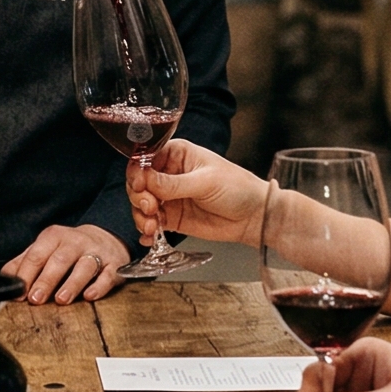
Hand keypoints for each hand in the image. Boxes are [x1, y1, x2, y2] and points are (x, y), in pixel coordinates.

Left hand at [3, 223, 132, 304]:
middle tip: (36, 298)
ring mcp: (96, 252)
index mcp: (54, 237)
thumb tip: (5, 278)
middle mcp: (75, 242)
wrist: (105, 238)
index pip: (37, 255)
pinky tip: (90, 295)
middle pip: (60, 260)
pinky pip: (107, 275)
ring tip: (61, 299)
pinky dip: (99, 286)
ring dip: (72, 283)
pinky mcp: (113, 265)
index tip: (19, 292)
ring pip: (84, 266)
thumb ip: (24, 262)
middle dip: (46, 280)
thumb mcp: (45, 249)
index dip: (27, 274)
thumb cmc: (69, 248)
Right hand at [128, 140, 270, 246]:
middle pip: (138, 183)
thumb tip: (145, 180)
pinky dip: (146, 231)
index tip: (139, 186)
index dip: (137, 172)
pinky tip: (150, 237)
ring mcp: (169, 197)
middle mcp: (169, 173)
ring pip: (141, 204)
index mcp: (176, 154)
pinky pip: (151, 223)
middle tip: (150, 208)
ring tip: (152, 226)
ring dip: (141, 216)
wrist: (254, 217)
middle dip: (138, 197)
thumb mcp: (205, 182)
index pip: (145, 159)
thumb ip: (173, 184)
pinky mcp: (172, 218)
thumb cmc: (237, 188)